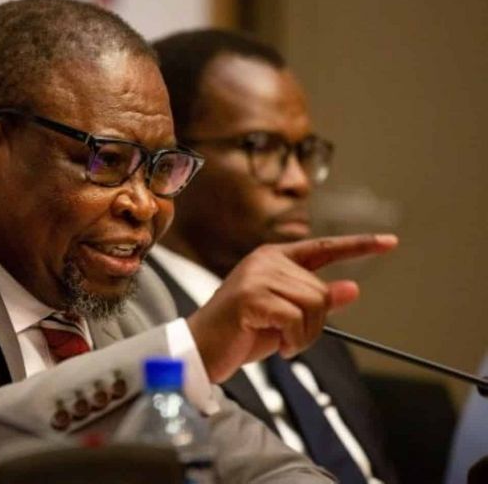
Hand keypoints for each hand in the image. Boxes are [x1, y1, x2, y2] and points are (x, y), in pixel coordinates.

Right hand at [186, 234, 397, 382]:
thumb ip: (315, 300)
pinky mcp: (251, 297)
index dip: (358, 245)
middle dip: (314, 325)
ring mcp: (257, 276)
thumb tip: (351, 288)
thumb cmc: (241, 332)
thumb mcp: (286, 316)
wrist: (202, 349)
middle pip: (320, 291)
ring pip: (313, 305)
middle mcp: (265, 260)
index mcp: (273, 258)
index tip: (390, 242)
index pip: (322, 248)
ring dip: (304, 335)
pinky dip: (293, 340)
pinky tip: (276, 345)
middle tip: (289, 339)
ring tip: (281, 342)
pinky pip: (296, 319)